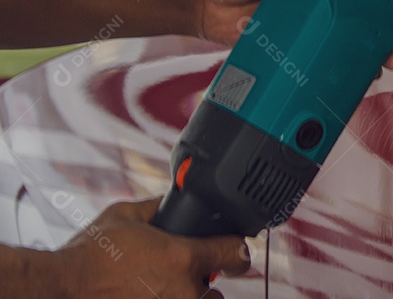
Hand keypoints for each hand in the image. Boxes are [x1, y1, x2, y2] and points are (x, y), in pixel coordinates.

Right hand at [51, 197, 248, 298]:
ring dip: (189, 296)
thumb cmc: (88, 255)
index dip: (236, 247)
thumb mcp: (125, 215)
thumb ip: (157, 207)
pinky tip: (147, 293)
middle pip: (217, 287)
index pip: (236, 253)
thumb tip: (170, 201)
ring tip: (164, 287)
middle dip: (205, 278)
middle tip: (184, 271)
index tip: (233, 248)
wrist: (59, 289)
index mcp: (184, 259)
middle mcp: (183, 292)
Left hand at [189, 0, 392, 68]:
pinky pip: (325, 59)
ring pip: (351, 40)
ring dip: (371, 53)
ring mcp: (313, 22)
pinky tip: (353, 79)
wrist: (200, 1)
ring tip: (383, 64)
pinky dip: (340, 71)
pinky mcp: (298, 46)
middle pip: (367, 13)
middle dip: (390, 29)